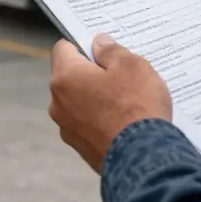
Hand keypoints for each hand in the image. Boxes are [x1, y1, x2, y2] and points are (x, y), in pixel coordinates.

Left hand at [48, 34, 171, 172]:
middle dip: (93, 70)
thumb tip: (98, 43)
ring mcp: (67, 128)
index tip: (104, 48)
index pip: (63, 48)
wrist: (143, 158)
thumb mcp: (131, 65)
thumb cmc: (136, 106)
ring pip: (80, 100)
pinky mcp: (81, 147)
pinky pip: (88, 121)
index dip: (83, 43)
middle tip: (121, 72)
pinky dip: (101, 116)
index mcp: (65, 77)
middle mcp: (58, 103)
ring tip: (127, 97)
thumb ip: (110, 50)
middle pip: (71, 75)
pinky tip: (124, 119)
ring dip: (97, 95)